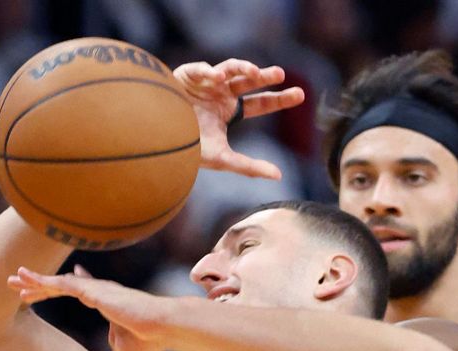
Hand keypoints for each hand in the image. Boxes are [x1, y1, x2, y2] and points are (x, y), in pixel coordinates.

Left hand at [9, 265, 167, 350]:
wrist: (164, 328)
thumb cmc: (150, 340)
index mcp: (107, 302)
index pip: (80, 290)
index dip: (63, 286)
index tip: (51, 283)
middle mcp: (100, 292)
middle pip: (63, 285)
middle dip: (40, 284)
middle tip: (18, 284)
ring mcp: (96, 290)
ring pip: (58, 282)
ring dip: (35, 280)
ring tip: (14, 278)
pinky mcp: (94, 291)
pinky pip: (62, 284)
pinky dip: (43, 281)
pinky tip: (27, 280)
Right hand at [173, 59, 304, 178]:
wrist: (157, 141)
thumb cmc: (187, 149)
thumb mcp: (223, 159)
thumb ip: (250, 166)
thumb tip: (279, 176)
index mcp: (228, 111)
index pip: (260, 103)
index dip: (279, 99)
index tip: (300, 94)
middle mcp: (219, 95)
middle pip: (249, 81)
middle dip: (265, 76)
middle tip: (281, 74)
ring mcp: (204, 83)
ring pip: (230, 68)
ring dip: (243, 67)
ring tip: (256, 73)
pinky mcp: (185, 76)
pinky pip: (200, 69)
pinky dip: (209, 71)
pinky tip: (217, 77)